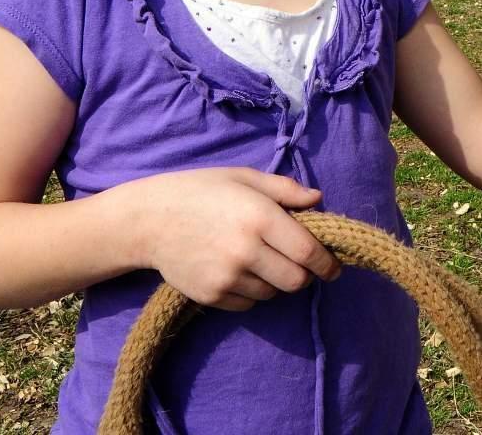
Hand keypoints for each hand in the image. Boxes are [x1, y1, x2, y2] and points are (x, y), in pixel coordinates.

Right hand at [124, 168, 340, 310]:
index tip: (333, 267)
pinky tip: (237, 271)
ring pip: (272, 293)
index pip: (308, 253)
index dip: (326, 263)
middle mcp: (246, 250)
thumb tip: (319, 200)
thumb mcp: (244, 178)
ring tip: (259, 260)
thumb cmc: (201, 191)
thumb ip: (285, 190)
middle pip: (295, 281)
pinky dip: (251, 292)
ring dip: (275, 281)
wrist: (148, 219)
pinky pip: (248, 304)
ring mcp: (227, 276)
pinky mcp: (211, 295)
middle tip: (296, 263)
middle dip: (303, 274)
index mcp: (260, 217)